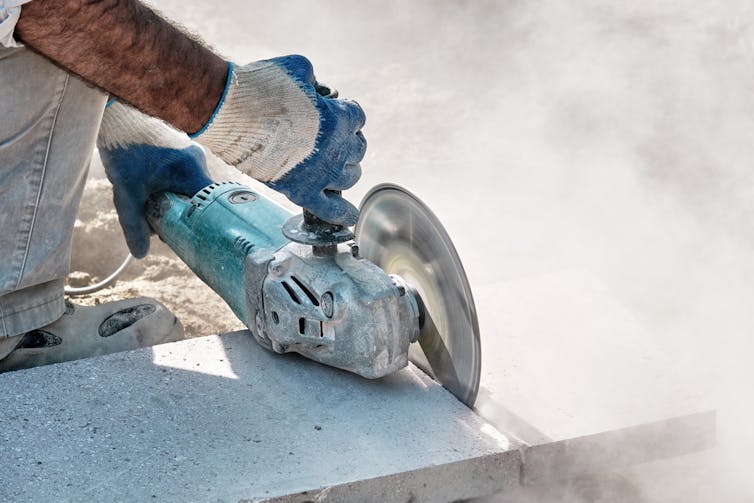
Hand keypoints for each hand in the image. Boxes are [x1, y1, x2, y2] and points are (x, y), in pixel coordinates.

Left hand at [97, 102, 213, 257]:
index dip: (200, 224)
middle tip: (161, 224)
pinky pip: (184, 175)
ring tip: (150, 202)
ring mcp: (191, 152)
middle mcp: (197, 160)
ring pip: (190, 187)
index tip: (187, 235)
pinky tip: (152, 187)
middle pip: (199, 198)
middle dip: (182, 214)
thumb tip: (140, 255)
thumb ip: (134, 224)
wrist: (114, 113)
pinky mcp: (182, 148)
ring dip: (174, 199)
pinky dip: (172, 186)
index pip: (210, 205)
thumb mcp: (126, 193)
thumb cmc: (122, 150)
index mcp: (191, 171)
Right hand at [192, 55, 365, 225]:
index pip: (358, 117)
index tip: (335, 111)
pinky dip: (342, 214)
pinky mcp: (301, 192)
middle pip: (357, 149)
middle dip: (346, 141)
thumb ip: (316, 82)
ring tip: (331, 165)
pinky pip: (330, 210)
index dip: (346, 113)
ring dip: (344, 169)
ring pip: (350, 177)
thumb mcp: (298, 68)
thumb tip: (318, 92)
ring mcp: (321, 174)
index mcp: (339, 119)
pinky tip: (349, 216)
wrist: (229, 113)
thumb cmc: (261, 87)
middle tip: (330, 138)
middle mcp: (336, 150)